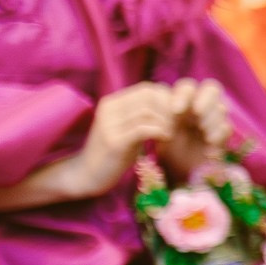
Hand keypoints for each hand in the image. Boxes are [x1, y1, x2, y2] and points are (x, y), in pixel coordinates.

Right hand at [70, 83, 183, 197]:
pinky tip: (165, 139)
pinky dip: (160, 132)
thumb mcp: (130, 128)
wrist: (87, 175)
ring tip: (171, 133)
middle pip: (150, 96)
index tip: (177, 114)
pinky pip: (143, 129)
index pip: (147, 88)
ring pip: (148, 112)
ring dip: (167, 122)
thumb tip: (173, 103)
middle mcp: (109, 109)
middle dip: (170, 109)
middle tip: (178, 124)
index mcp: (112, 102)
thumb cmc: (115, 152)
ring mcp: (109, 124)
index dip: (167, 98)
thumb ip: (145, 115)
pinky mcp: (113, 141)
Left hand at [156, 78, 232, 179]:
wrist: (179, 170)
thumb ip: (165, 117)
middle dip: (205, 100)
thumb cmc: (168, 147)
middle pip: (212, 89)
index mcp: (185, 101)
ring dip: (211, 120)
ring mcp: (215, 119)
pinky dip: (218, 136)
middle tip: (197, 113)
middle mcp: (202, 105)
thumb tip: (171, 110)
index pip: (188, 87)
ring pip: (221, 108)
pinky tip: (208, 147)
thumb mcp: (162, 130)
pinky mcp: (223, 134)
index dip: (184, 95)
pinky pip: (226, 128)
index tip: (175, 111)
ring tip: (202, 134)